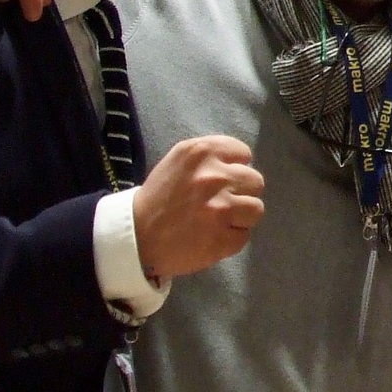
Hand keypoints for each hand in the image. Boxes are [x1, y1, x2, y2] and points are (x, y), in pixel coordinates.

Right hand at [131, 136, 264, 280]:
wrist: (135, 237)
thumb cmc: (159, 197)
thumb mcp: (179, 161)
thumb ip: (211, 157)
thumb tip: (242, 163)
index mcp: (201, 152)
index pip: (244, 154)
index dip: (235, 168)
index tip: (222, 179)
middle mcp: (214, 177)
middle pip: (255, 181)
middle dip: (241, 192)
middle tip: (221, 202)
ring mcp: (220, 209)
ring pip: (256, 209)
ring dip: (240, 217)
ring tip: (218, 221)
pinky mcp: (222, 239)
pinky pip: (244, 236)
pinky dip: (231, 239)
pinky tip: (211, 237)